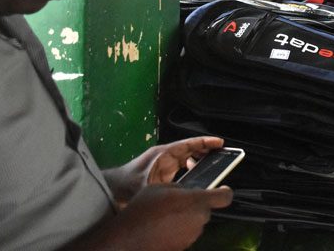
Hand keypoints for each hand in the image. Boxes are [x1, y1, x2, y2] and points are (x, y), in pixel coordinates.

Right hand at [68, 184, 232, 250]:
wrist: (127, 238)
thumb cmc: (143, 209)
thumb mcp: (161, 187)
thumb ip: (181, 188)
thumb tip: (186, 192)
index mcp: (197, 201)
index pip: (225, 197)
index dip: (224, 192)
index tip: (221, 190)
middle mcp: (199, 220)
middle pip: (205, 209)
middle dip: (195, 205)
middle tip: (177, 203)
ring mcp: (192, 235)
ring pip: (195, 222)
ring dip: (186, 218)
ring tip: (165, 216)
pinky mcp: (184, 246)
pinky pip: (186, 233)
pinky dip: (178, 229)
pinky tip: (162, 227)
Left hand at [105, 137, 223, 204]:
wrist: (111, 189)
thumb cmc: (126, 185)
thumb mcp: (149, 187)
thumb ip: (168, 188)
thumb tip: (187, 190)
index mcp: (163, 154)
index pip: (188, 144)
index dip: (204, 143)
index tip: (219, 142)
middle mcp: (164, 155)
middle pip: (189, 148)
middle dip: (205, 149)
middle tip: (221, 153)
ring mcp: (163, 162)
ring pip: (186, 155)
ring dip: (199, 157)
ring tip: (213, 162)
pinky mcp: (162, 171)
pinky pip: (181, 164)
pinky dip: (192, 165)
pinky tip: (198, 172)